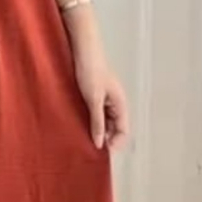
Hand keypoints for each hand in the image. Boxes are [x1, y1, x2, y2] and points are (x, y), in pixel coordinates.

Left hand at [69, 13, 129, 151]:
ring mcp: (105, 98)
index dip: (115, 143)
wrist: (82, 48)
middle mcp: (115, 102)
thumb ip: (97, 121)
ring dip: (96, 130)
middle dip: (105, 138)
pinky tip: (78, 124)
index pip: (124, 130)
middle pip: (114, 128)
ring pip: (104, 121)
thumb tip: (100, 143)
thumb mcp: (93, 99)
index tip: (100, 152)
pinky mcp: (94, 94)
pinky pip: (95, 113)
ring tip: (82, 138)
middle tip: (89, 148)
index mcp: (120, 103)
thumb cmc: (90, 68)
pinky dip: (89, 120)